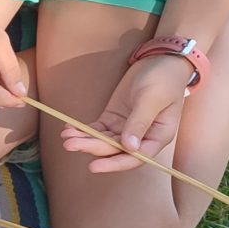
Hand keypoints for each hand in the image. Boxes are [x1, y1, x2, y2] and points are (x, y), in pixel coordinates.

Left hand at [60, 56, 190, 172]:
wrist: (160, 61)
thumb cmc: (163, 79)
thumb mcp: (151, 99)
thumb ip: (139, 123)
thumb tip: (129, 147)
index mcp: (158, 136)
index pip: (136, 158)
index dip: (115, 164)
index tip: (93, 166)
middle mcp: (141, 137)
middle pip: (114, 149)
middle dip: (92, 147)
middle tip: (69, 144)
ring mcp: (125, 129)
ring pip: (103, 140)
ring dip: (84, 139)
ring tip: (66, 135)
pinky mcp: (113, 119)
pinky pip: (97, 129)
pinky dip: (83, 130)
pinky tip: (69, 128)